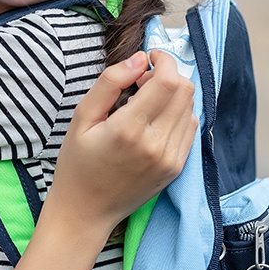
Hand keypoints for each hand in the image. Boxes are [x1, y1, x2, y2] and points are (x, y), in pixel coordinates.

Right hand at [48, 51, 196, 234]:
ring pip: (191, 107)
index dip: (163, 60)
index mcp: (129, 129)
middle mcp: (156, 145)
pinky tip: (154, 121)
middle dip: (167, 75)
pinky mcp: (177, 168)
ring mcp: (170, 159)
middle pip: (185, 90)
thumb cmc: (77, 163)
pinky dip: (178, 115)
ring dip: (173, 95)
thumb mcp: (82, 117)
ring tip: (146, 103)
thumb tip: (140, 59)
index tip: (148, 58)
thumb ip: (110, 83)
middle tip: (142, 82)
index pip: (168, 81)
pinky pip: (191, 128)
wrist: (86, 211)